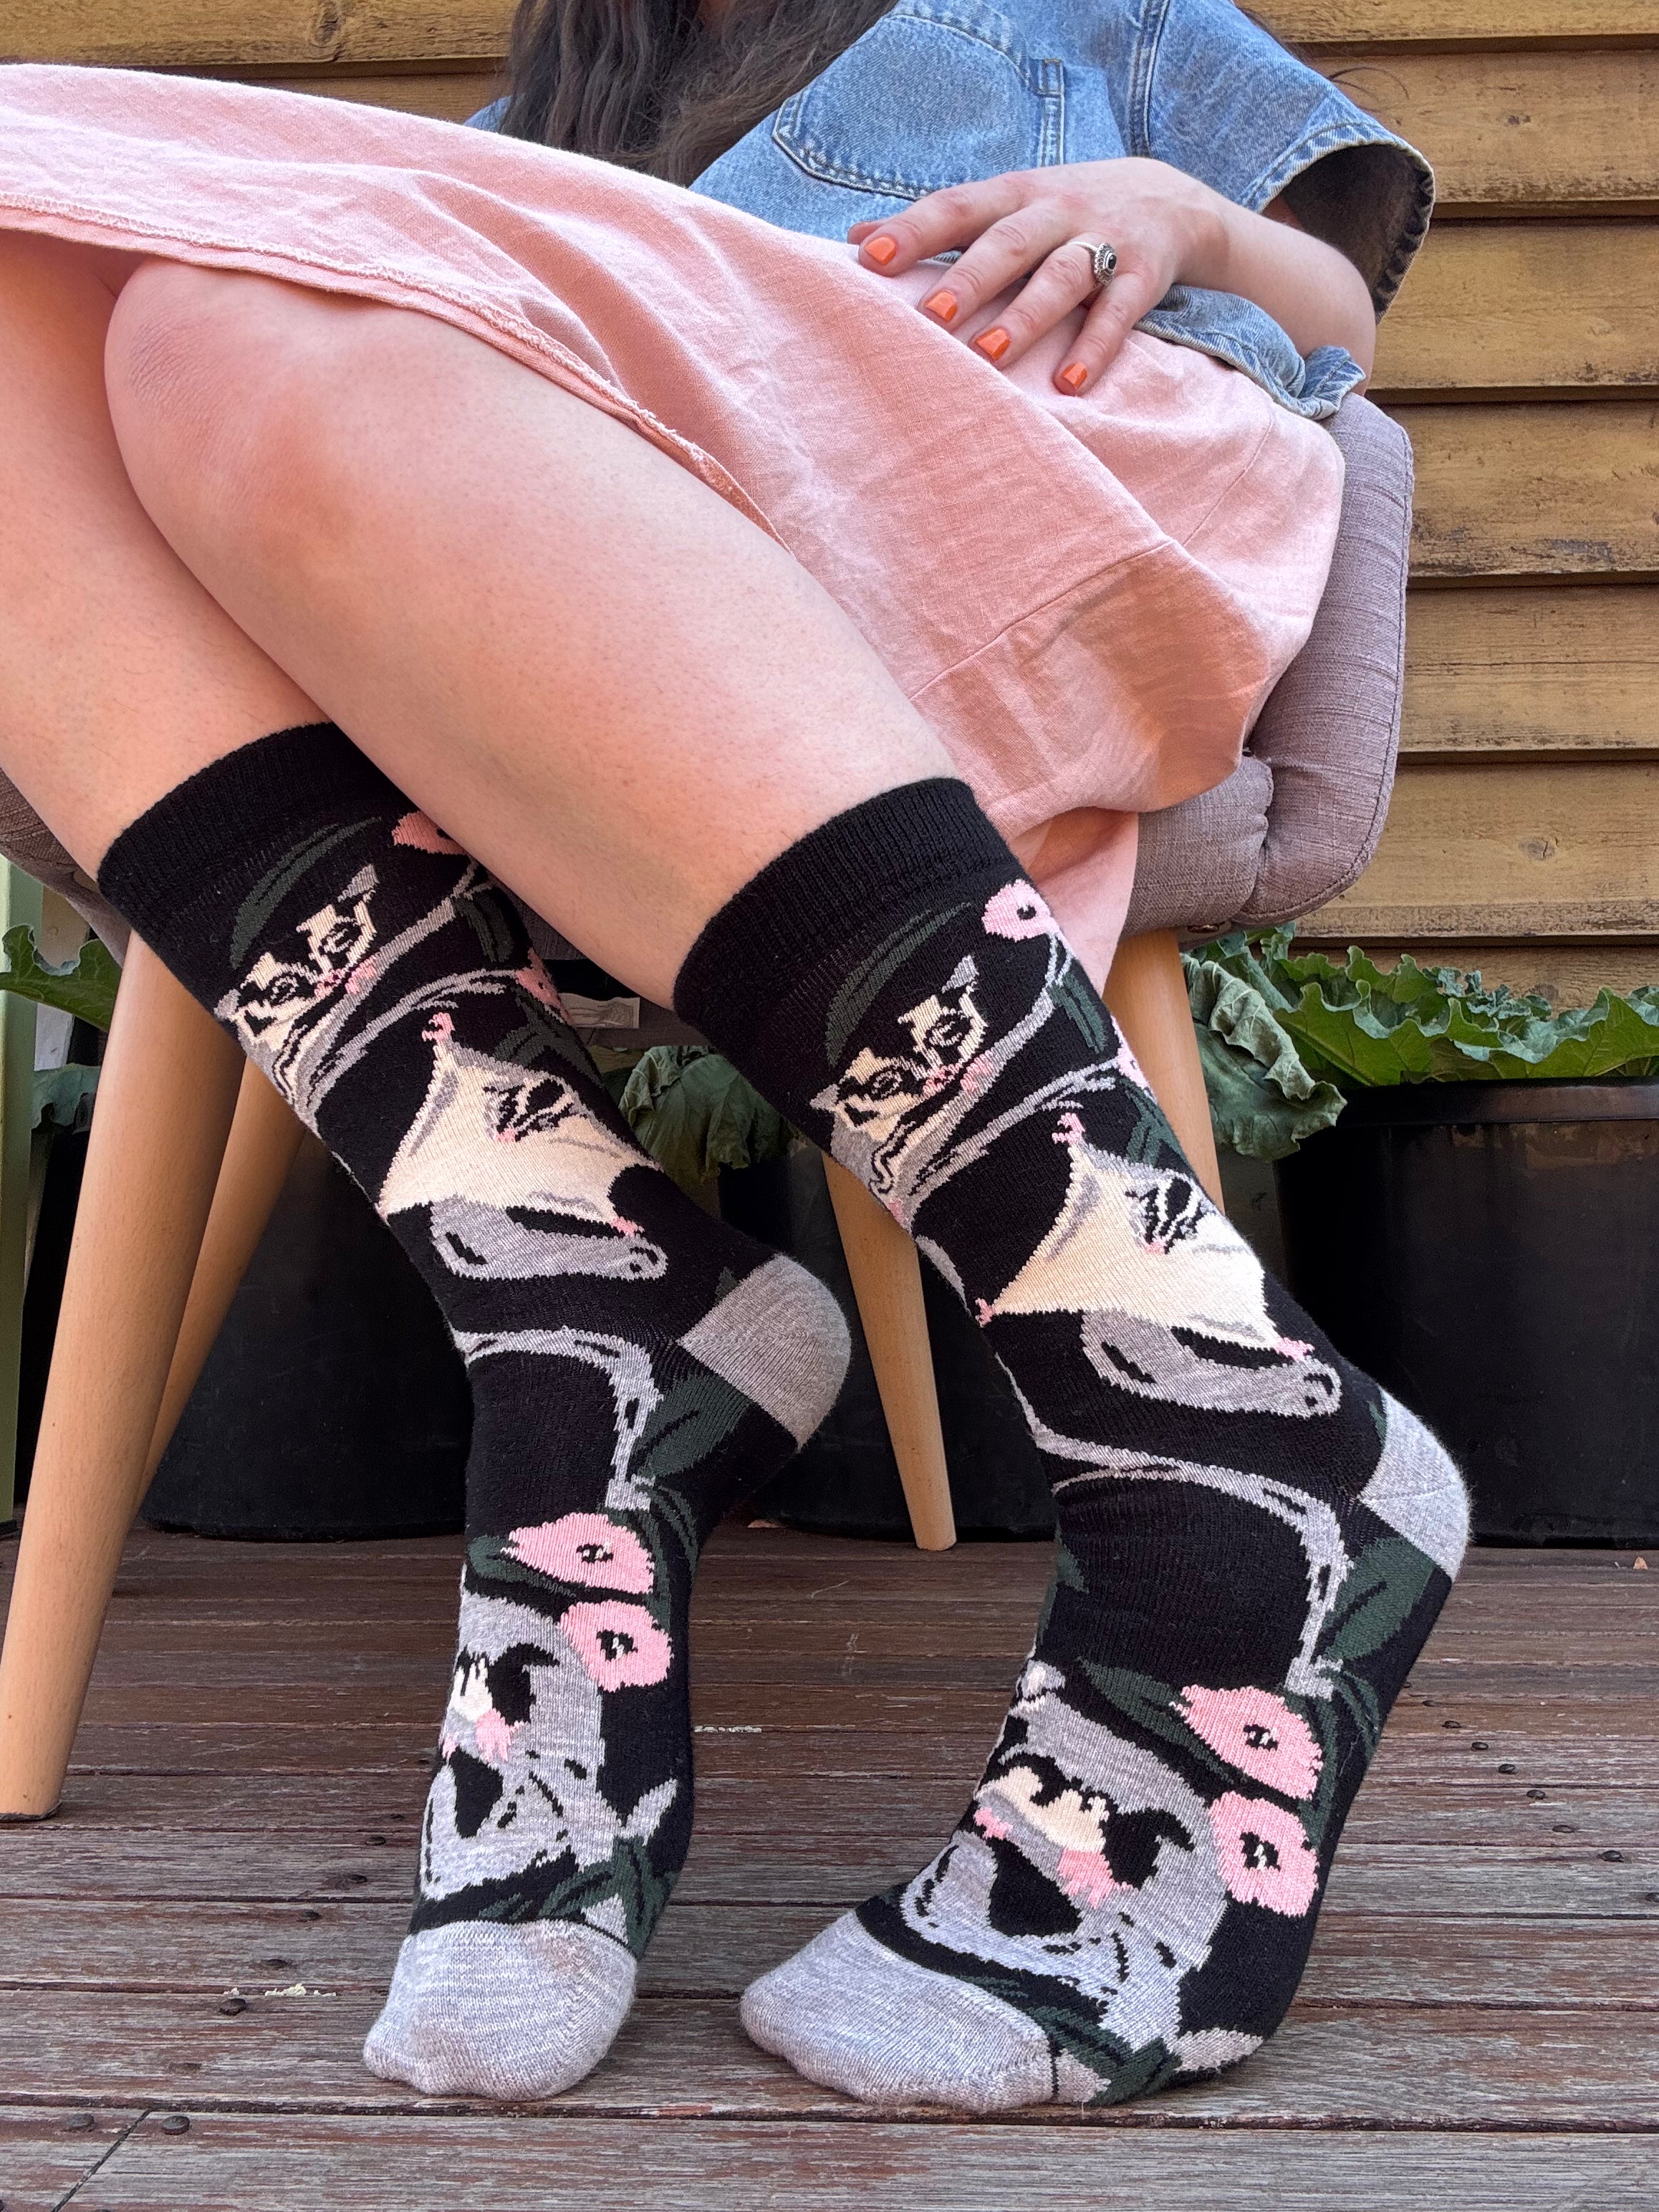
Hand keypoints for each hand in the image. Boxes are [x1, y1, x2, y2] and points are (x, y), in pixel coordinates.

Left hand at [850, 158, 1376, 394]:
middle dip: (968, 279)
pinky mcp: (1144, 275)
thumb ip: (939, 224)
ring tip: (990, 355)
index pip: (957, 207)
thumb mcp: (1006, 205)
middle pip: (1009, 243)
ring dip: (1026, 317)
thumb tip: (854, 238)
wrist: (1173, 200)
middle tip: (929, 318)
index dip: (914, 229)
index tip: (869, 258)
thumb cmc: (1063, 215)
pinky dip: (1096, 346)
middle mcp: (1058, 211)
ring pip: (1061, 276)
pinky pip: (1119, 312)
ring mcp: (1104, 241)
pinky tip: (1070, 382)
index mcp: (1015, 194)